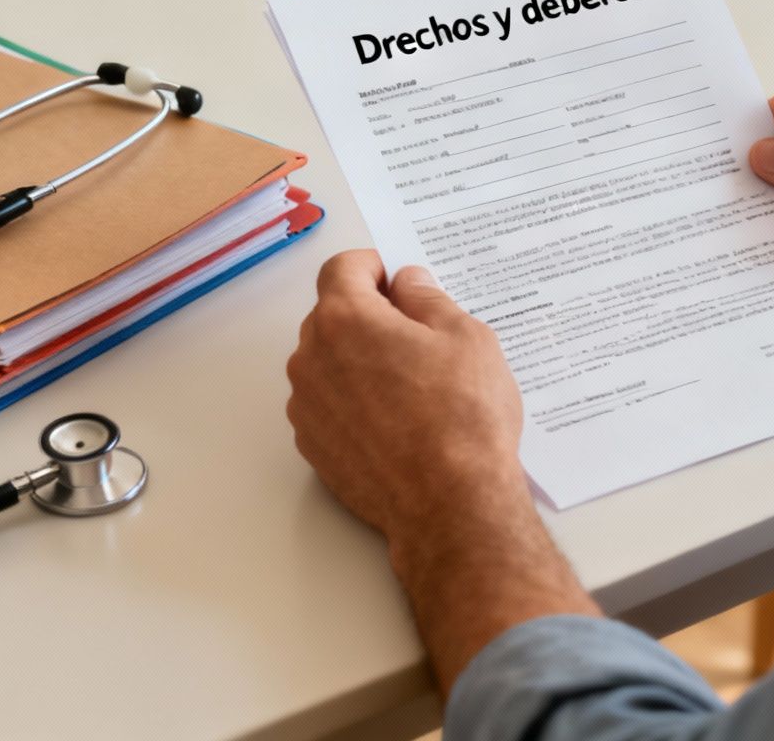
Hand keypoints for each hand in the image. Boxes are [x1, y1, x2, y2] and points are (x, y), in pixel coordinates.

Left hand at [286, 251, 527, 537]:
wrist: (450, 505)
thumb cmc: (462, 419)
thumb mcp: (466, 337)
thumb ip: (428, 298)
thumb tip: (408, 284)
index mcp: (345, 319)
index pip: (343, 268)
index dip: (375, 267)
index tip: (400, 282)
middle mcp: (312, 358)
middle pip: (332, 314)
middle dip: (370, 314)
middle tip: (419, 335)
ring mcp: (307, 406)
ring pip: (328, 361)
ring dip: (359, 360)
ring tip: (412, 385)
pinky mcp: (313, 446)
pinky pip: (328, 405)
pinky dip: (353, 402)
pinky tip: (396, 420)